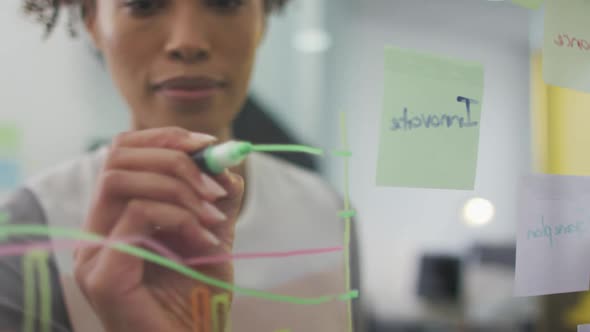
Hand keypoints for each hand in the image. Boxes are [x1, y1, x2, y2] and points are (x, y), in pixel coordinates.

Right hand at [74, 127, 243, 331]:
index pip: (122, 152)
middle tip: (216, 188)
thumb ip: (216, 200)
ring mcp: (93, 255)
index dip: (165, 138)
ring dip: (181, 190)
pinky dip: (181, 218)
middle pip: (118, 158)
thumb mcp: (212, 237)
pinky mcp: (103, 275)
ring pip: (123, 182)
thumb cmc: (197, 299)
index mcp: (115, 219)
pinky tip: (206, 241)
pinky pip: (138, 216)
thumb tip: (224, 160)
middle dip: (176, 161)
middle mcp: (95, 233)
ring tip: (215, 218)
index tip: (208, 145)